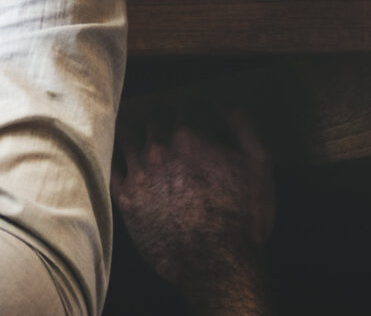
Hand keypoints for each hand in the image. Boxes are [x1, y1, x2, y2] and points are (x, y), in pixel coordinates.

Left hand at [114, 98, 274, 313]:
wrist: (217, 267)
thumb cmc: (243, 218)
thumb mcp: (260, 166)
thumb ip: (243, 126)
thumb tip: (226, 103)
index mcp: (189, 137)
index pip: (186, 107)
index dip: (195, 111)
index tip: (197, 118)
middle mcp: (158, 149)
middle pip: (155, 118)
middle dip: (166, 120)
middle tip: (174, 130)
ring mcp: (137, 173)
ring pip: (129, 135)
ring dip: (140, 134)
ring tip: (147, 140)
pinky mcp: (125, 199)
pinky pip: (111, 165)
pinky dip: (117, 157)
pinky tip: (124, 158)